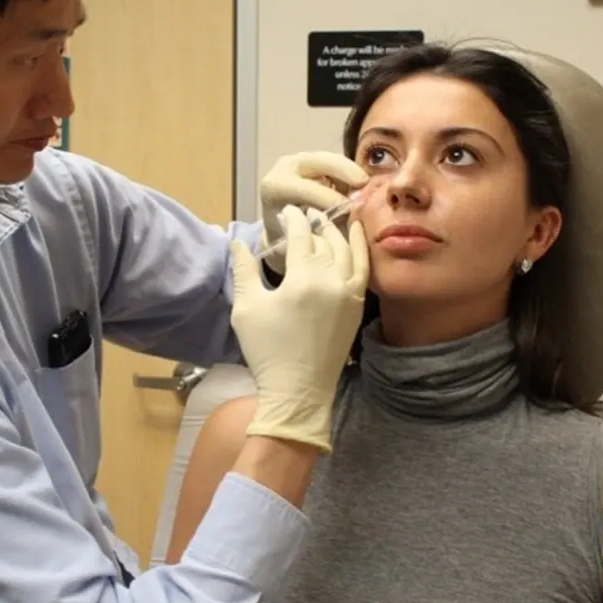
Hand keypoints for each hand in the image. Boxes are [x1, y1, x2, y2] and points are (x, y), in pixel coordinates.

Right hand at [230, 205, 369, 452]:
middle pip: (324, 239)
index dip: (293, 218)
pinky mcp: (357, 305)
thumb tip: (239, 241)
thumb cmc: (267, 351)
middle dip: (313, 222)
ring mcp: (349, 293)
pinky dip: (360, 247)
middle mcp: (332, 280)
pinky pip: (363, 268)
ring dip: (337, 231)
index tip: (286, 212)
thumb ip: (244, 270)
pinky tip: (355, 235)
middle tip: (304, 213)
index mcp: (302, 278)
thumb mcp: (246, 308)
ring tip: (327, 220)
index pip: (300, 235)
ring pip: (346, 249)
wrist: (298, 391)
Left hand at [260, 152, 368, 274]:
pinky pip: (335, 162)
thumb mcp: (298, 236)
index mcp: (274, 186)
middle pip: (319, 162)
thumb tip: (343, 219)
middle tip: (364, 183)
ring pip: (331, 159)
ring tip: (364, 188)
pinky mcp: (313, 159)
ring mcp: (298, 159)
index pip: (305, 188)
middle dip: (345, 171)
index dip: (329, 197)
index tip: (349, 209)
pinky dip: (349, 173)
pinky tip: (358, 188)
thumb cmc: (288, 237)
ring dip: (350, 172)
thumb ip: (316, 227)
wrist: (279, 228)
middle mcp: (284, 167)